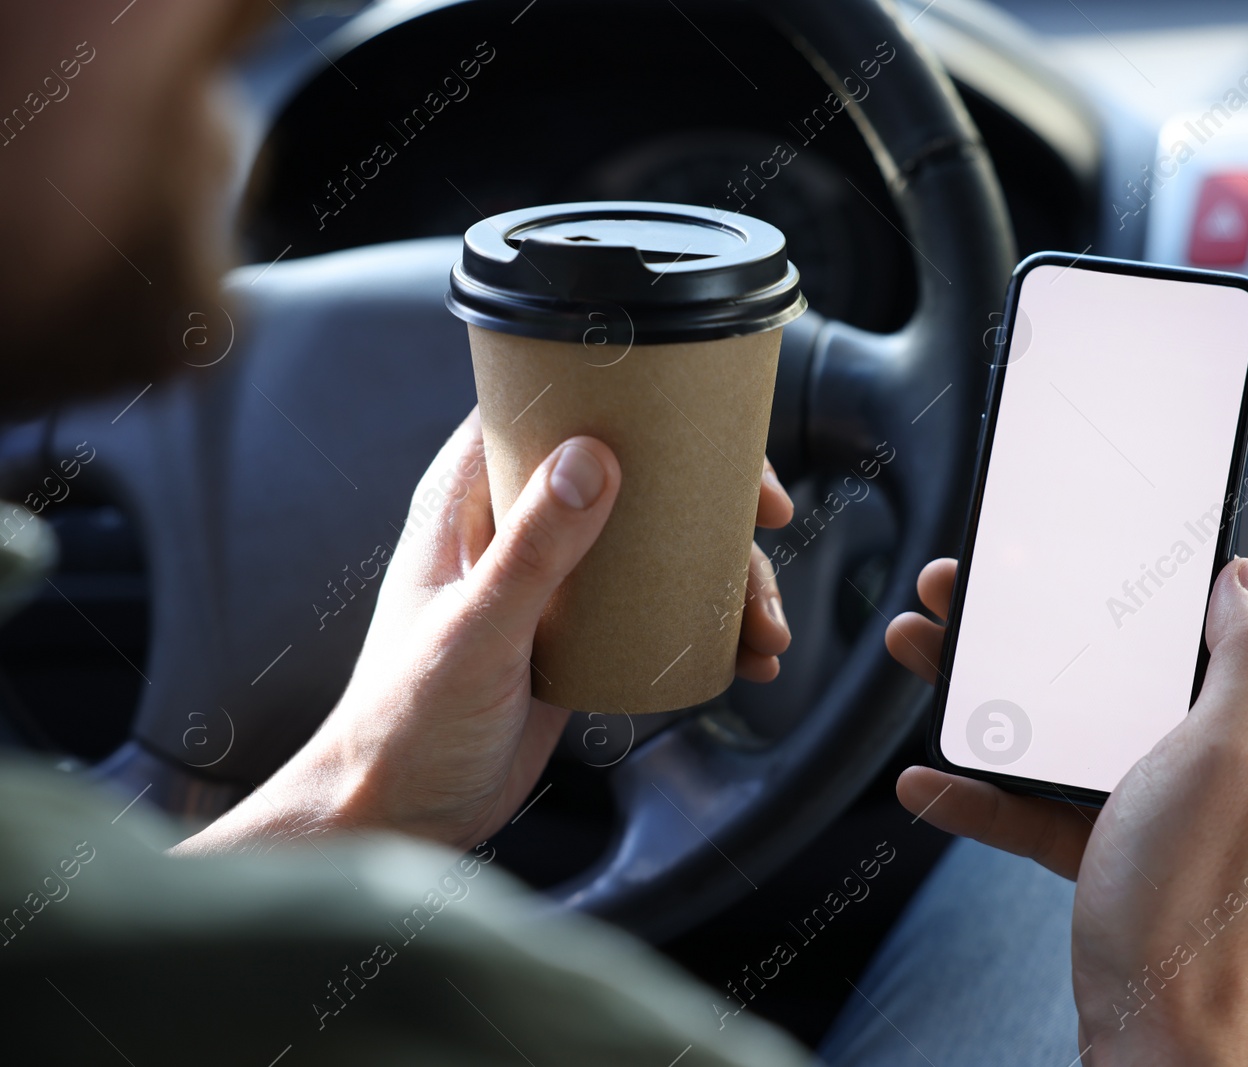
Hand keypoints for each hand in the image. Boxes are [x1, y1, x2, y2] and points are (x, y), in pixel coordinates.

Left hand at [175, 408, 794, 854]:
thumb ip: (530, 551)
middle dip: (713, 498)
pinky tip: (747, 658)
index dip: (638, 402)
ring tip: (765, 631)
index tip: (712, 431)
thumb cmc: (404, 724)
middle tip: (767, 524)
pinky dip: (711, 626)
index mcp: (471, 498)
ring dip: (726, 576)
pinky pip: (661, 607)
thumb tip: (593, 457)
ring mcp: (556, 580)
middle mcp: (517, 526)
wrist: (400, 814)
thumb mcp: (475, 633)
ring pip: (662, 544)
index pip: (556, 409)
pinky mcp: (582, 634)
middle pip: (635, 472)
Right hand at [886, 557, 1247, 1065]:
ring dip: (990, 697)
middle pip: (1116, 669)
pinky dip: (985, 791)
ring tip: (920, 656)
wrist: (1159, 1038)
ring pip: (1068, 729)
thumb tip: (1245, 579)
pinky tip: (928, 780)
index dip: (1143, 579)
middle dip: (1034, 631)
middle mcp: (1215, 761)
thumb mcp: (1227, 757)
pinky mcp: (1111, 853)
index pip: (1210, 621)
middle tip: (962, 597)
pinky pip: (1041, 805)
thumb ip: (1245, 658)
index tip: (1076, 547)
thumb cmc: (1198, 904)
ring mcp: (1160, 810)